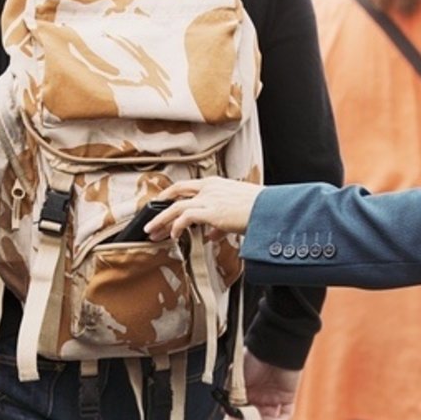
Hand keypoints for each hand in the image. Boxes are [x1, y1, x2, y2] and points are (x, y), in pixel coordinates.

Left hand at [145, 178, 262, 240]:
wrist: (270, 210)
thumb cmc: (258, 210)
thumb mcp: (235, 213)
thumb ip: (219, 224)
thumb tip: (211, 235)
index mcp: (215, 184)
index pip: (185, 186)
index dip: (170, 195)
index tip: (161, 205)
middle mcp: (209, 188)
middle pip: (175, 193)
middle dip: (159, 208)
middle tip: (150, 222)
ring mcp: (209, 198)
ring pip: (175, 207)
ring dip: (161, 220)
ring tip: (152, 232)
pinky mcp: (210, 211)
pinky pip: (185, 218)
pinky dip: (176, 227)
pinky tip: (173, 236)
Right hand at [219, 351, 299, 419]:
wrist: (273, 348)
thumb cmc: (253, 357)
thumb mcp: (235, 377)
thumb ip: (231, 394)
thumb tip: (225, 411)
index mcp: (243, 392)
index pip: (236, 411)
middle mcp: (257, 397)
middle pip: (250, 419)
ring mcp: (272, 399)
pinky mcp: (286, 398)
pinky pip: (284, 416)